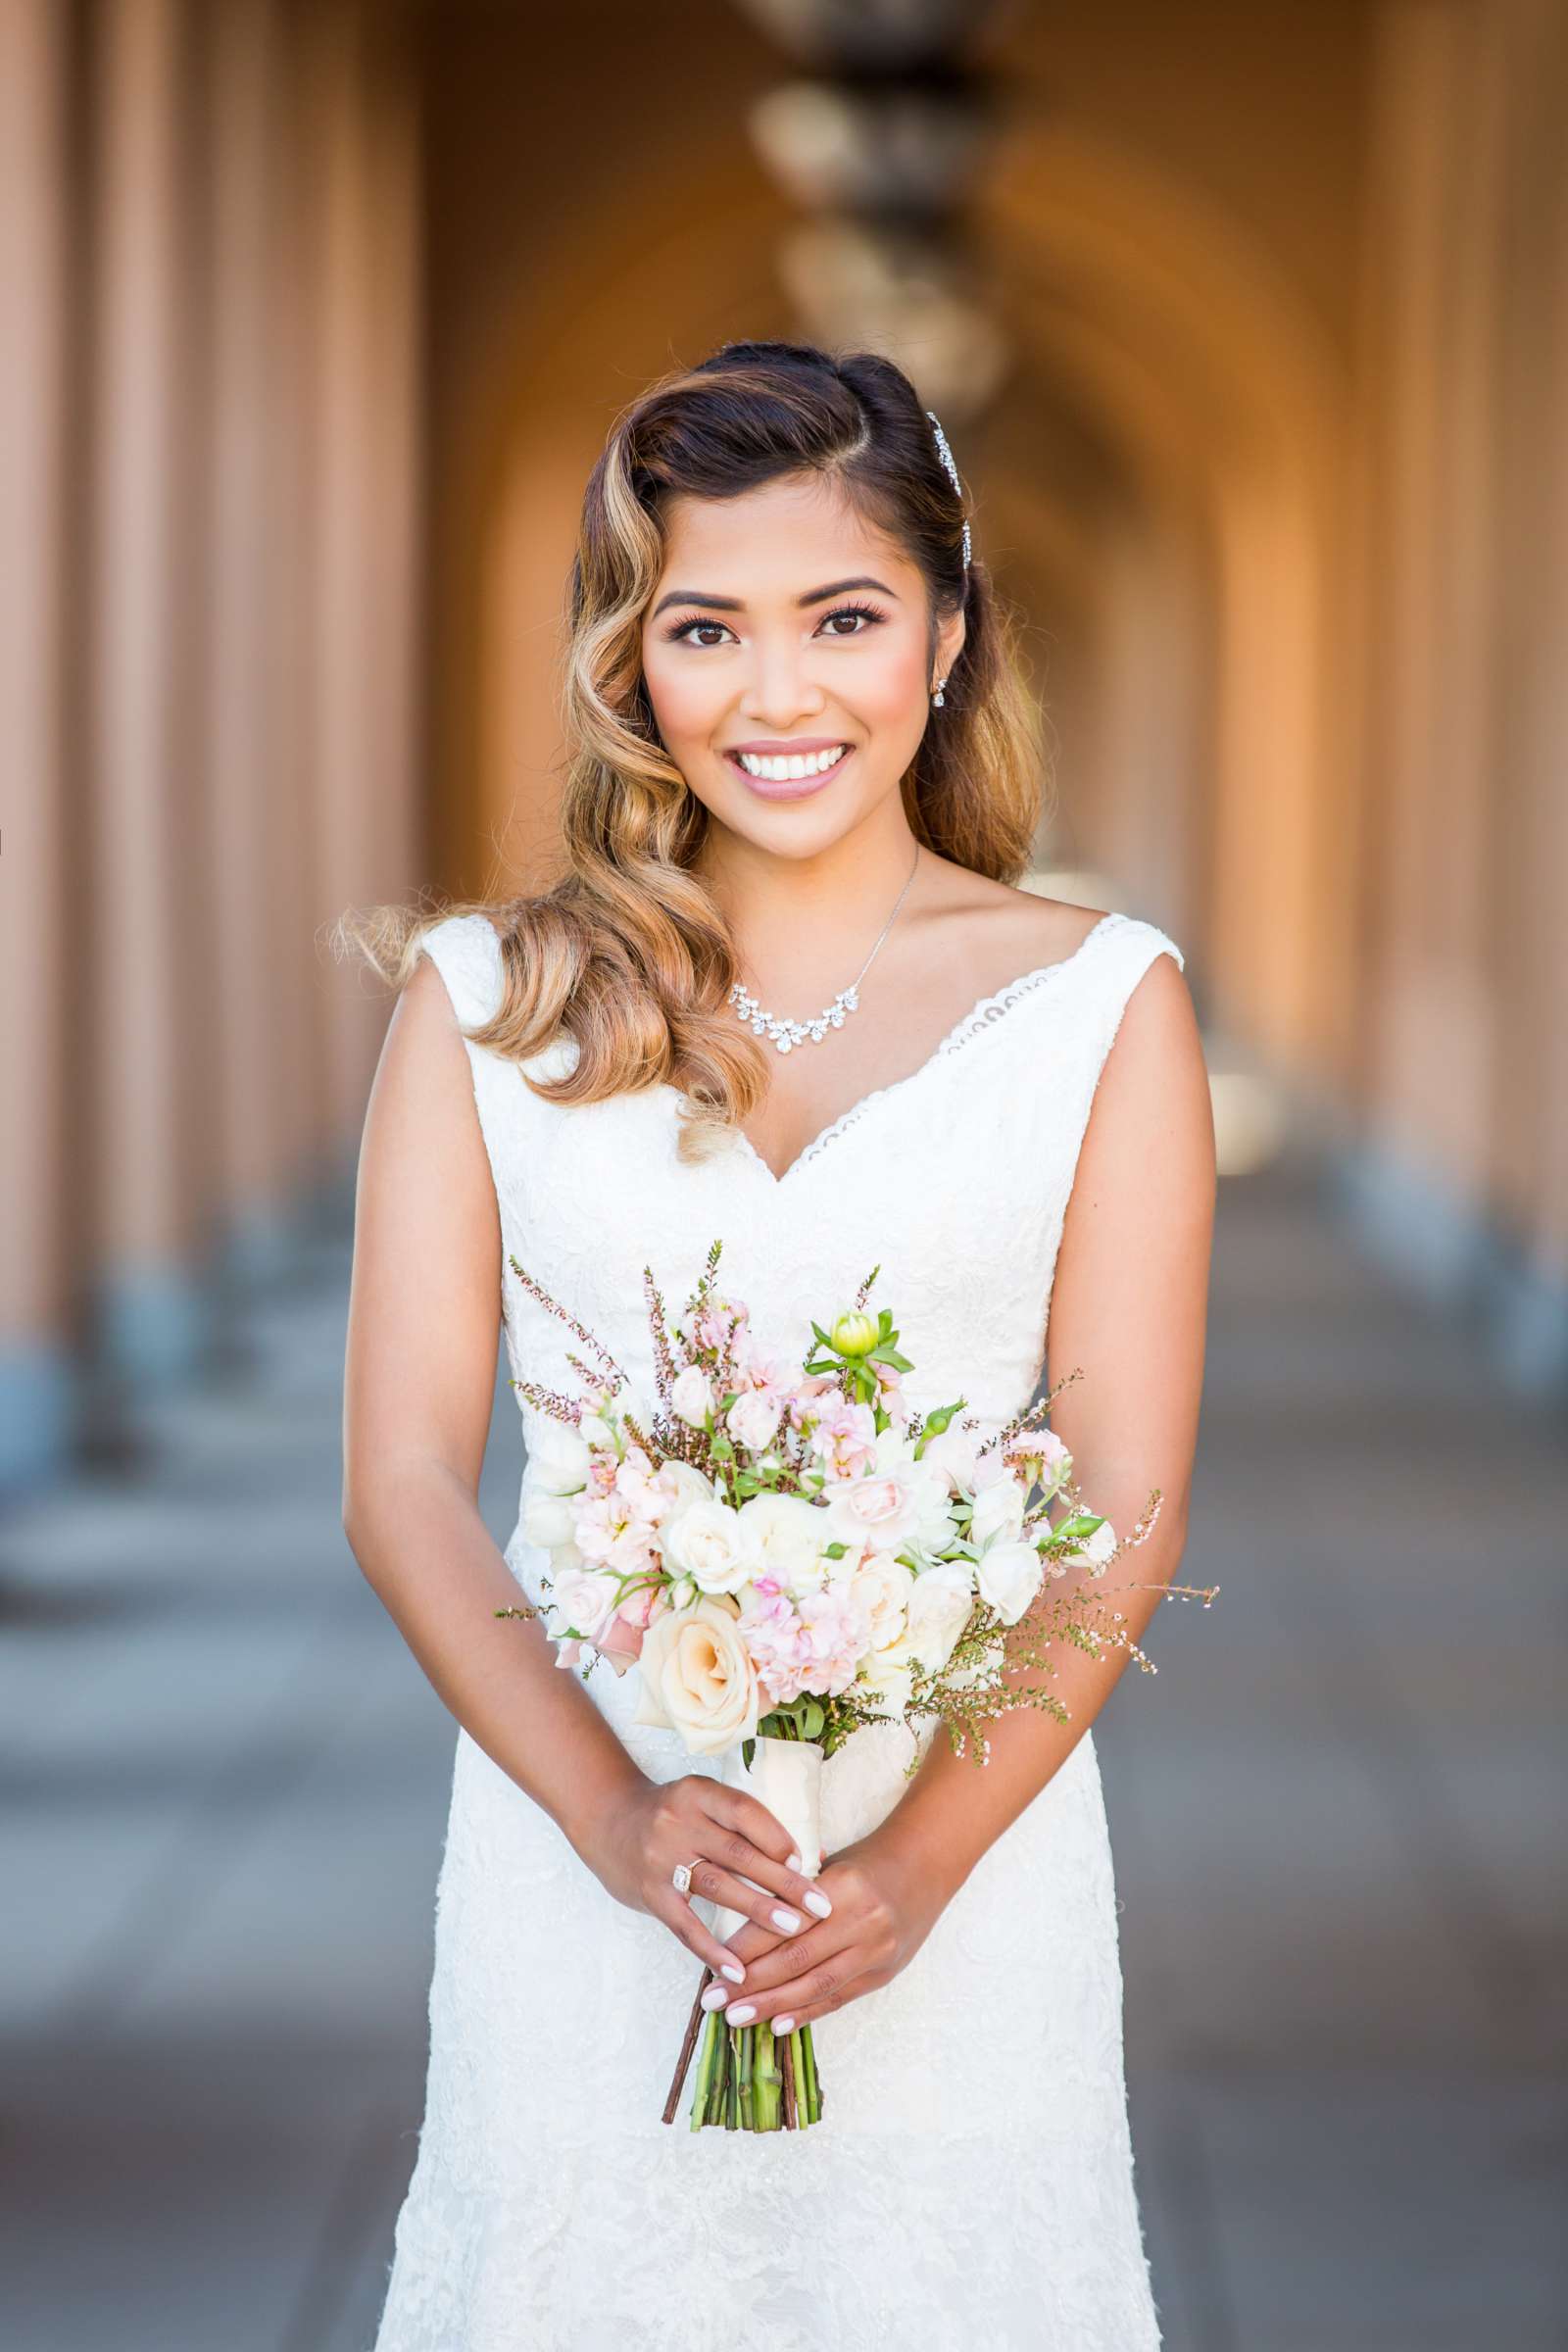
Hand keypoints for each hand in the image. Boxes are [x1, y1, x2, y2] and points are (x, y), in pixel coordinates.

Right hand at [586, 1771, 833, 1986]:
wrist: (606, 1819)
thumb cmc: (669, 1813)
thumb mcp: (700, 1801)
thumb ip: (739, 1823)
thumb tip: (802, 1857)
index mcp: (697, 1793)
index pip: (745, 1812)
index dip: (778, 1838)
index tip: (806, 1862)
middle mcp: (678, 1822)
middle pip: (739, 1853)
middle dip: (783, 1881)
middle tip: (819, 1906)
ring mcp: (661, 1859)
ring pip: (718, 1886)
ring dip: (759, 1910)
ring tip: (793, 1929)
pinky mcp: (650, 1893)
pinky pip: (686, 1926)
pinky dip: (713, 1949)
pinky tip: (739, 1970)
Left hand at [698, 1832, 949, 2036]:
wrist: (926, 1866)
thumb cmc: (866, 1862)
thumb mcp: (829, 1864)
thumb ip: (791, 1894)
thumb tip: (741, 1927)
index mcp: (840, 1887)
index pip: (784, 1924)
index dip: (746, 1948)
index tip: (712, 1965)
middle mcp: (860, 1921)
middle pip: (795, 1959)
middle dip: (750, 1984)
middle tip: (713, 2001)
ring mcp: (876, 1951)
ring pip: (815, 1985)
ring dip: (772, 2005)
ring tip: (736, 2018)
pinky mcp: (883, 1973)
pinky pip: (838, 1997)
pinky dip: (806, 2012)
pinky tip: (777, 2024)